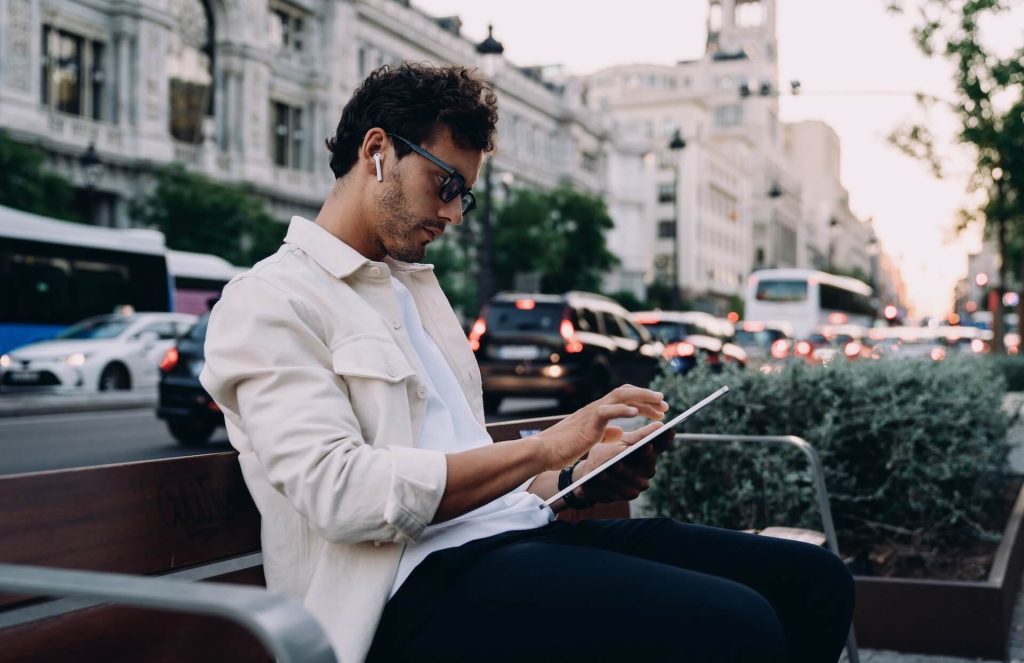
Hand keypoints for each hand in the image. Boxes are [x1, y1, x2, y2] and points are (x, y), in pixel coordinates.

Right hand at [536, 385, 667, 471]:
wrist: (544, 450)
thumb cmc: (563, 446)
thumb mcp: (590, 438)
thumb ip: (605, 432)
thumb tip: (620, 431)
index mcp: (597, 411)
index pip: (624, 398)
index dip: (643, 401)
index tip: (659, 408)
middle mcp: (596, 407)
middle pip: (626, 392)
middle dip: (648, 397)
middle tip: (665, 404)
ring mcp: (592, 413)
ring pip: (621, 396)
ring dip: (642, 398)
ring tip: (658, 403)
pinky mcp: (588, 423)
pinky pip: (608, 411)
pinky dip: (623, 410)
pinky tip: (637, 414)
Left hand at [573, 421, 675, 503]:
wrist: (589, 473)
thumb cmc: (608, 453)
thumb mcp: (622, 442)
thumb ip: (640, 436)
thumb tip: (660, 425)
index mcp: (648, 454)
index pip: (660, 445)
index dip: (665, 440)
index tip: (669, 430)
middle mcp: (647, 471)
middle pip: (647, 462)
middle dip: (644, 455)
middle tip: (645, 445)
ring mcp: (637, 485)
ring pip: (632, 477)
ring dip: (623, 471)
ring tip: (615, 464)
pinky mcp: (625, 495)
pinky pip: (618, 489)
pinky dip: (609, 483)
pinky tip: (601, 475)